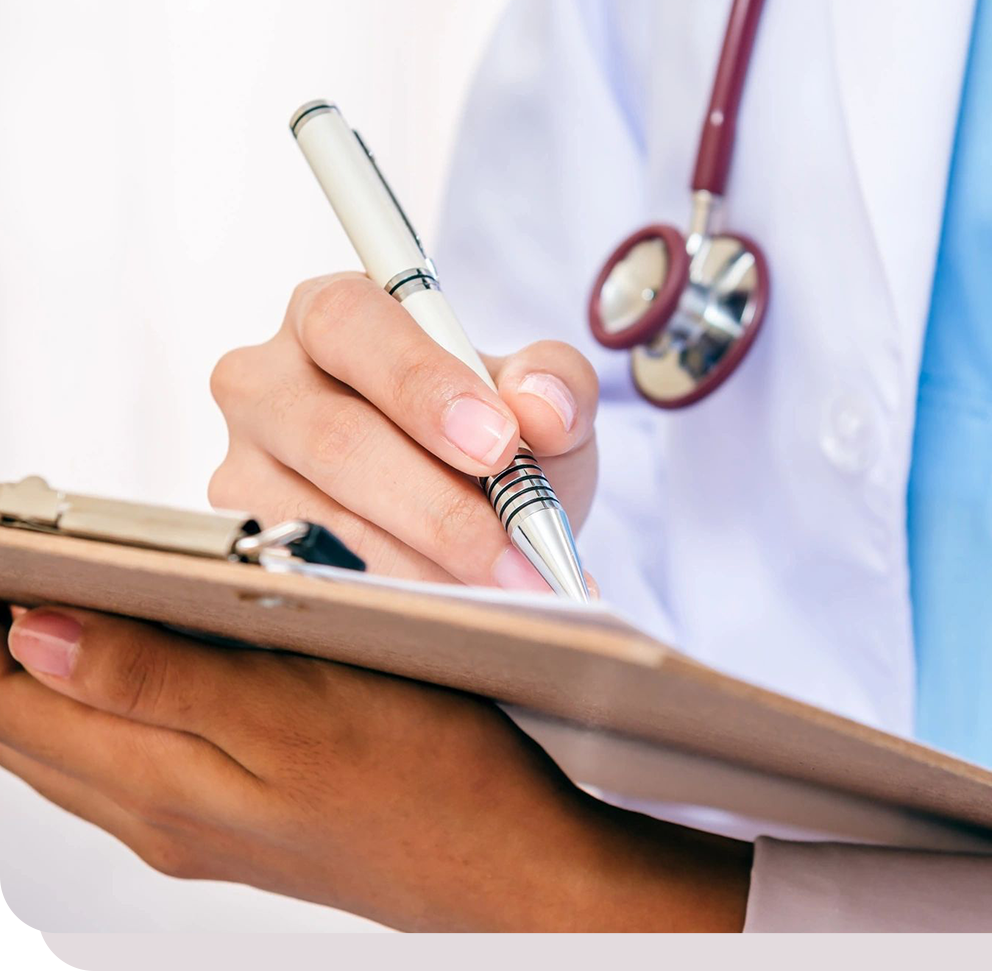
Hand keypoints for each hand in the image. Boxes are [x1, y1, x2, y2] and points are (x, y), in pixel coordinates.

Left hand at [1, 605, 751, 931]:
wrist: (509, 869)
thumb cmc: (431, 782)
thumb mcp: (295, 714)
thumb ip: (157, 680)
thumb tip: (36, 636)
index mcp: (164, 782)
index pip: (12, 702)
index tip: (4, 555)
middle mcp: (160, 816)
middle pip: (24, 732)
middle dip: (3, 652)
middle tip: (17, 570)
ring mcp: (195, 828)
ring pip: (66, 752)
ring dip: (37, 682)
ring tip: (46, 605)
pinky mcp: (234, 824)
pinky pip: (121, 768)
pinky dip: (93, 711)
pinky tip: (121, 674)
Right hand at [209, 273, 599, 589]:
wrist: (468, 509)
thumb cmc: (490, 434)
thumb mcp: (537, 396)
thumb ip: (555, 382)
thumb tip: (539, 406)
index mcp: (331, 314)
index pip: (351, 324)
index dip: (421, 385)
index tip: (499, 443)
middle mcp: (267, 380)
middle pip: (337, 439)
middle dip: (440, 507)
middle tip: (519, 553)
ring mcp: (244, 463)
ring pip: (325, 524)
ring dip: (427, 569)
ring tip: (511, 593)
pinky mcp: (246, 539)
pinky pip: (315, 579)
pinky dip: (397, 600)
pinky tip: (460, 610)